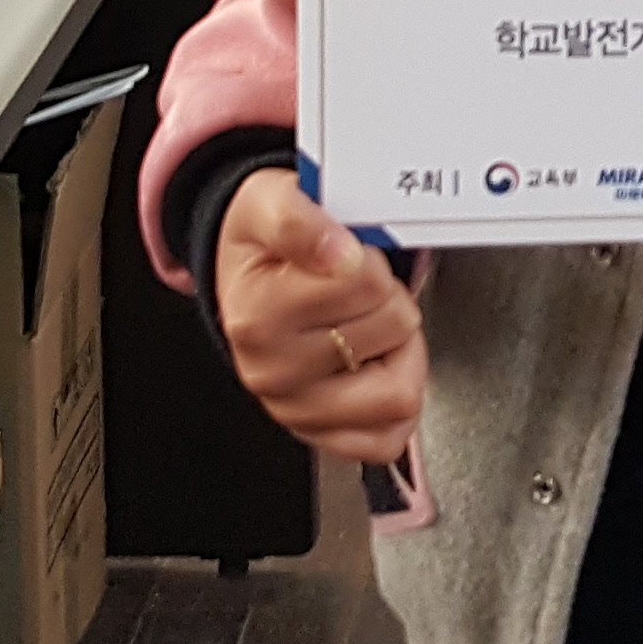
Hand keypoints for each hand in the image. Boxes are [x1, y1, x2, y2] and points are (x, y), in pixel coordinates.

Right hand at [216, 168, 423, 463]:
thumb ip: (299, 220)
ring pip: (400, 391)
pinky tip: (374, 366)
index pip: (365, 281)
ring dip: (400, 350)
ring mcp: (297, 412)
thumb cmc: (262, 247)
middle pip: (393, 327)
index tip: (346, 254)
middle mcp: (272, 373)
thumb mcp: (269, 203)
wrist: (243, 281)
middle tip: (357, 291)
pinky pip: (387, 440)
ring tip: (368, 326)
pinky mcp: (321, 436)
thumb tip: (337, 252)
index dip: (370, 259)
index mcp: (258, 316)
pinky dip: (395, 398)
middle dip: (389, 299)